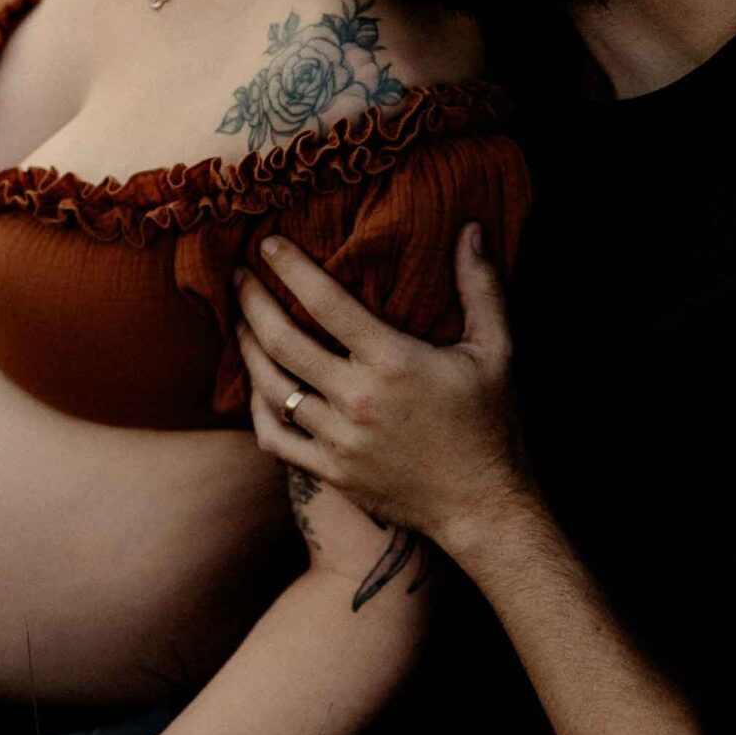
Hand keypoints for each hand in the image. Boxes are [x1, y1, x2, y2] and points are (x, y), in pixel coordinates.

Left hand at [236, 223, 531, 555]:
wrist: (484, 506)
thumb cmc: (491, 423)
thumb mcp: (497, 350)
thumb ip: (481, 287)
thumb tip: (471, 228)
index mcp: (394, 362)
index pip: (326, 303)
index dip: (291, 269)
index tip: (268, 245)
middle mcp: (359, 399)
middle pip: (282, 342)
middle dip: (253, 304)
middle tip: (239, 278)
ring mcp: (339, 440)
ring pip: (272, 387)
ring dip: (248, 350)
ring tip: (241, 323)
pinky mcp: (331, 472)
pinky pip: (274, 437)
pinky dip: (257, 408)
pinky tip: (257, 385)